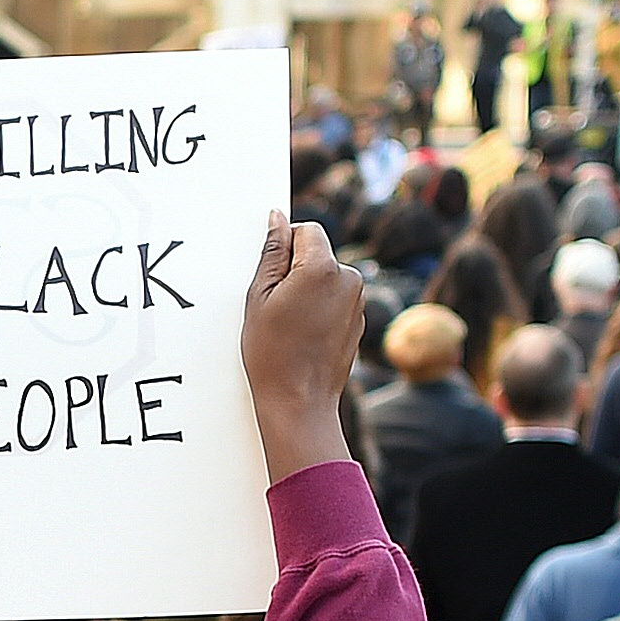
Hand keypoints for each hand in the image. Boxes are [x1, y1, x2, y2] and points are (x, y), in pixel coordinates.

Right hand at [240, 212, 361, 484]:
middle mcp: (349, 279)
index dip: (285, 245)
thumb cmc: (272, 352)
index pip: (307, 230)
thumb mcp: (259, 297)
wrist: (299, 401)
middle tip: (275, 303)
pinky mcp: (360, 320)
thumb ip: (272, 252)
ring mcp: (358, 301)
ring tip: (289, 322)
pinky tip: (304, 334)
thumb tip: (277, 219)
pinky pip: (336, 299)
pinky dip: (321, 308)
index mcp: (323, 268)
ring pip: (327, 277)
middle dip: (297, 269)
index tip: (271, 273)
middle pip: (319, 254)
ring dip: (309, 289)